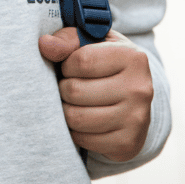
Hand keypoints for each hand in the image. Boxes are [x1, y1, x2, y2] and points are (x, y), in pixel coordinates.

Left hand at [38, 27, 152, 162]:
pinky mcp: (127, 145)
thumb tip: (45, 45)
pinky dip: (75, 131)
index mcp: (132, 58)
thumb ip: (68, 38)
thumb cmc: (106, 61)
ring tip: (72, 102)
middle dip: (63, 88)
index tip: (70, 66)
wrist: (134, 97)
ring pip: (76, 118)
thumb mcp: (93, 41)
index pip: (82, 61)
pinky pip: (84, 140)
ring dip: (66, 110)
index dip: (66, 64)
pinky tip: (83, 120)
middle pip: (75, 91)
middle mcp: (139, 89)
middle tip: (68, 86)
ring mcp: (135, 120)